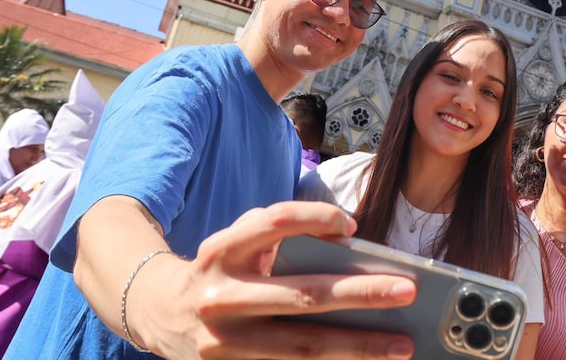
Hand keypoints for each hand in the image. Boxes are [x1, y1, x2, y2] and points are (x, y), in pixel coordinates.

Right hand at [124, 201, 416, 358]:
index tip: (354, 226)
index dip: (315, 218)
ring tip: (401, 345)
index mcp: (223, 250)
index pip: (273, 222)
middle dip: (361, 294)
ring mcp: (223, 343)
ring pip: (301, 346)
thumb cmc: (219, 269)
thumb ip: (280, 235)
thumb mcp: (237, 242)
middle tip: (407, 290)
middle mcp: (221, 297)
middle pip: (302, 296)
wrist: (158, 313)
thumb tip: (348, 243)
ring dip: (357, 347)